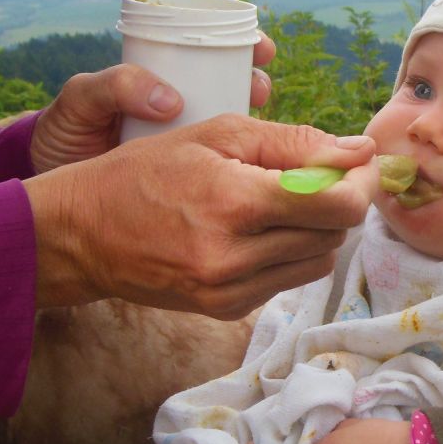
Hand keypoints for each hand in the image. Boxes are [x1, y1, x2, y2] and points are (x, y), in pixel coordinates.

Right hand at [23, 113, 378, 318]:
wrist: (82, 234)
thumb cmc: (146, 170)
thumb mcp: (217, 134)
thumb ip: (295, 141)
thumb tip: (360, 150)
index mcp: (234, 203)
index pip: (338, 206)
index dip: (360, 183)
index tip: (358, 163)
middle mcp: (235, 257)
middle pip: (335, 234)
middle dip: (340, 200)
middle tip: (322, 175)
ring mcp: (231, 291)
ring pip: (318, 260)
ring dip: (318, 229)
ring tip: (285, 201)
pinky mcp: (227, 310)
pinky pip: (289, 279)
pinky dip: (290, 251)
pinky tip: (259, 230)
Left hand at [28, 33, 276, 173]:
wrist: (52, 190)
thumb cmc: (66, 132)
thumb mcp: (81, 101)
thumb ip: (115, 87)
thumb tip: (172, 101)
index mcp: (159, 79)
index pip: (210, 51)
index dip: (243, 44)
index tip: (260, 47)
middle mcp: (181, 108)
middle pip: (232, 88)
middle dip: (256, 82)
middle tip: (259, 88)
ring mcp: (186, 144)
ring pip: (234, 129)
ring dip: (256, 125)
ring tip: (257, 124)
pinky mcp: (188, 178)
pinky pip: (221, 168)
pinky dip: (241, 167)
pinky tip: (255, 168)